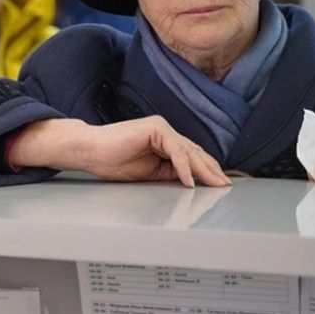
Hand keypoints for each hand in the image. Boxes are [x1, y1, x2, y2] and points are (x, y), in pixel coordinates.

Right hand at [8, 117, 230, 187]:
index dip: (206, 170)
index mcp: (163, 140)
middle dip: (211, 170)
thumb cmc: (111, 161)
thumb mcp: (148, 173)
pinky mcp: (155, 128)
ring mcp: (161, 127)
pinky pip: (175, 150)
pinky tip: (189, 181)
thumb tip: (191, 181)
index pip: (191, 156)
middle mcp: (164, 131)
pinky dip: (183, 167)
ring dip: (203, 170)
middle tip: (225, 185)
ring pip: (188, 151)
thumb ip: (169, 172)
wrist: (90, 151)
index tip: (218, 185)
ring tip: (214, 184)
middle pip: (194, 152)